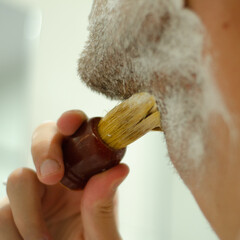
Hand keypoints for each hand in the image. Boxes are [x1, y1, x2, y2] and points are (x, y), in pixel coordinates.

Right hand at [0, 110, 128, 239]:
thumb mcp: (104, 238)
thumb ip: (105, 207)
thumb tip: (119, 170)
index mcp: (87, 177)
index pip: (79, 135)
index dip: (72, 120)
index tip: (71, 123)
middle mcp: (60, 179)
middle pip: (44, 139)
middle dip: (45, 151)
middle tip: (52, 176)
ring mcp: (32, 196)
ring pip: (17, 179)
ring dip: (29, 215)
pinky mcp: (9, 216)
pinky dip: (13, 233)